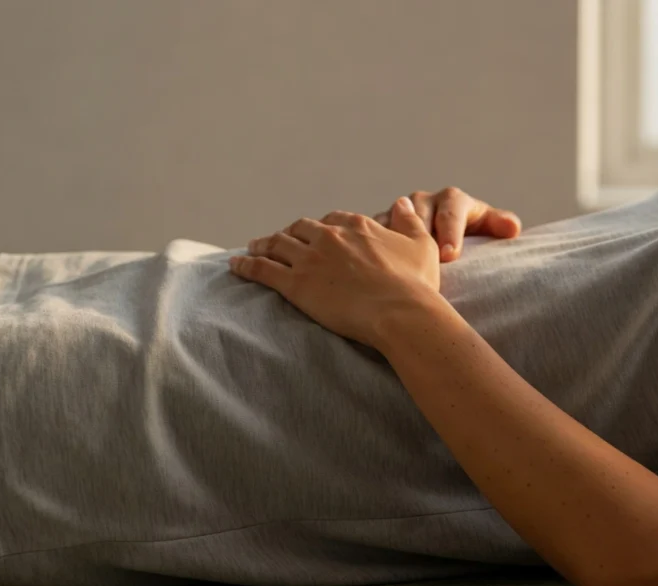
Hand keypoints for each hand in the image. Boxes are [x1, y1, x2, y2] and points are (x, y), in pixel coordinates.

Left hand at [230, 196, 440, 348]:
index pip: (334, 220)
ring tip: (253, 247)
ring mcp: (310, 259)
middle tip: (280, 239)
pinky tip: (236, 265)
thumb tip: (403, 201)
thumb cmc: (416, 284)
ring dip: (263, 245)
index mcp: (358, 226)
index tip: (317, 234)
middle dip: (289, 233)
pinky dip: (247, 265)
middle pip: (301, 229)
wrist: (400, 312)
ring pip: (277, 245)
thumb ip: (409, 221)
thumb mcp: (421, 245)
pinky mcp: (295, 284)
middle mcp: (330, 237)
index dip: (323, 227)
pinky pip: (263, 270)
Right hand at [373, 187, 520, 262]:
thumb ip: (500, 225)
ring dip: (393, 242)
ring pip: (392, 224)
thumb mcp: (486, 229)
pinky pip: (372, 234)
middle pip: (419, 215)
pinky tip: (374, 267)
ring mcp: (398, 213)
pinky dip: (372, 248)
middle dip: (421, 238)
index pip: (452, 211)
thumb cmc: (470, 238)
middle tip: (424, 262)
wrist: (444, 244)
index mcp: (452, 200)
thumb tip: (512, 229)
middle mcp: (423, 202)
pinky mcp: (380, 227)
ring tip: (395, 265)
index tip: (450, 255)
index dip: (450, 232)